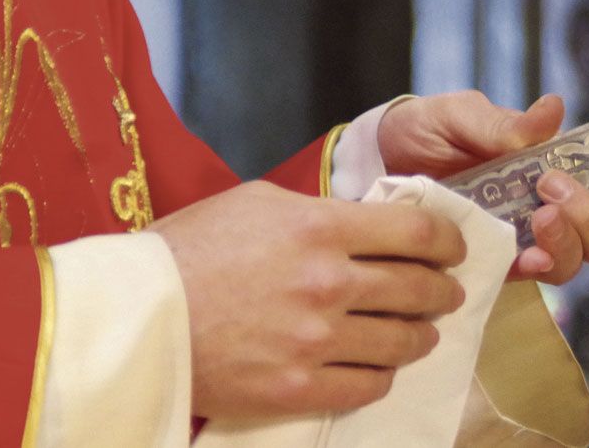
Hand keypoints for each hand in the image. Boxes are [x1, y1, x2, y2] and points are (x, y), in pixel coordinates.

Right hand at [152, 181, 466, 418]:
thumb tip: (366, 223)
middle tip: (448, 292)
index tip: (453, 249)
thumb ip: (320, 211)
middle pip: (419, 287)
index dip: (448, 241)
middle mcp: (327, 282)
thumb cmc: (189, 248)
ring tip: (422, 332)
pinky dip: (384, 375)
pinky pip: (367, 386)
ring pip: (402, 340)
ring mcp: (315, 340)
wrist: (135, 314)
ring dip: (422, 335)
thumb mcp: (257, 202)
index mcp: (320, 227)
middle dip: (444, 290)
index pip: (417, 231)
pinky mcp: (296, 387)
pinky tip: (382, 366)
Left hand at [378, 91, 588, 283]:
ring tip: (539, 214)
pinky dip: (534, 266)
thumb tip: (553, 110)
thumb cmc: (427, 130)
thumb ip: (504, 121)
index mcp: (559, 171)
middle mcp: (551, 212)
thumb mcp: (461, 114)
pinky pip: (527, 278)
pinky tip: (524, 252)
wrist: (378, 156)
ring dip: (568, 242)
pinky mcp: (491, 262)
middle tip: (555, 187)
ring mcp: (522, 241)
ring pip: (574, 264)